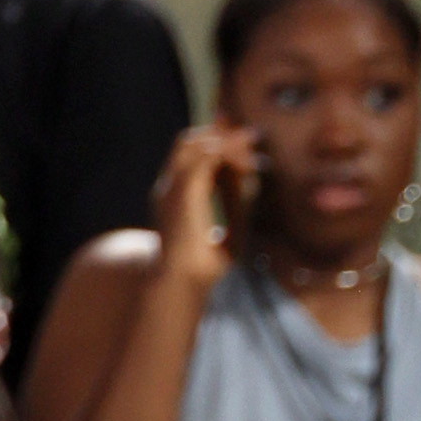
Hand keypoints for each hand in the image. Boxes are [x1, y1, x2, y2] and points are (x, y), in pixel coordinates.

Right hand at [150, 119, 256, 295]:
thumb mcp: (229, 231)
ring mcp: (171, 186)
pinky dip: (227, 153)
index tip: (248, 149)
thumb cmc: (203, 269)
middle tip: (252, 139)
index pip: (192, 156)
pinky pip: (205, 156)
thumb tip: (246, 172)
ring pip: (194, 141)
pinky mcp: (182, 190)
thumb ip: (235, 200)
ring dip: (225, 141)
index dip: (219, 145)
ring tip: (250, 150)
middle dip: (221, 135)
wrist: (181, 285)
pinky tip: (247, 164)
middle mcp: (168, 187)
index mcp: (174, 197)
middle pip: (190, 141)